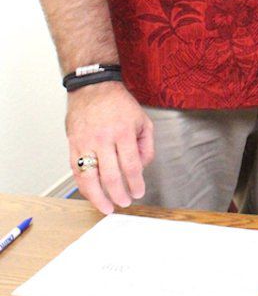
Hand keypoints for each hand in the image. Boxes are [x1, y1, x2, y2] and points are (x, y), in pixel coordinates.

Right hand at [66, 81, 154, 214]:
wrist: (93, 87)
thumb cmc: (118, 104)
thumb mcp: (143, 120)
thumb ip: (146, 145)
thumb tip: (142, 168)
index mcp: (124, 132)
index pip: (131, 165)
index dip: (136, 183)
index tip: (139, 192)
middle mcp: (103, 138)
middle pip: (111, 175)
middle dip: (119, 194)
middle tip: (125, 203)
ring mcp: (86, 142)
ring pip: (90, 178)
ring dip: (98, 197)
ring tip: (106, 207)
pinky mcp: (73, 144)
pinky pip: (76, 171)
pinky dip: (83, 186)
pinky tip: (91, 194)